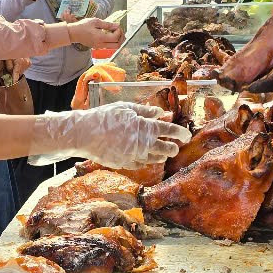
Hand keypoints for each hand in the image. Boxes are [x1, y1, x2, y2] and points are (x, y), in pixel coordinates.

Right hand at [29, 102, 192, 168]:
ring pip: (155, 158)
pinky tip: (145, 157)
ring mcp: (135, 156)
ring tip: (163, 153)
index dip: (181, 133)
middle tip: (175, 147)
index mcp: (145, 127)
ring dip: (161, 155)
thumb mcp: (126, 108)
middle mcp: (143, 144)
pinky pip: (141, 164)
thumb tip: (162, 113)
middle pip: (166, 149)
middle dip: (173, 148)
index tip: (187, 135)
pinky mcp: (126, 164)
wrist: (85, 134)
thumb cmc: (105, 117)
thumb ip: (145, 111)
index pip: (170, 131)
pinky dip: (146, 160)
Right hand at [68, 18, 122, 48]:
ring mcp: (99, 47)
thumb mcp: (95, 22)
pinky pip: (108, 46)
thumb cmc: (83, 26)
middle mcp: (101, 44)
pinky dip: (112, 41)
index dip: (119, 31)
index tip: (117, 26)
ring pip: (113, 47)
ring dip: (117, 40)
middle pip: (117, 45)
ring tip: (116, 32)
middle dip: (121, 38)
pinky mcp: (97, 47)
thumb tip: (117, 25)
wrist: (73, 33)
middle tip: (119, 30)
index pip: (115, 38)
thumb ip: (107, 24)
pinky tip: (110, 34)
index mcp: (100, 38)